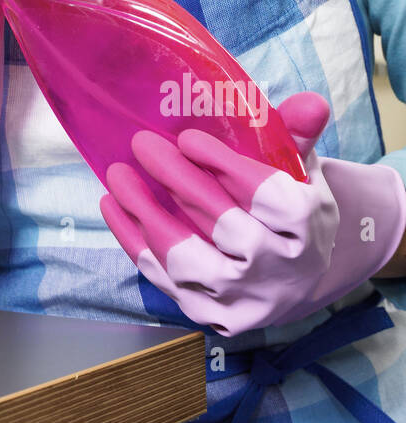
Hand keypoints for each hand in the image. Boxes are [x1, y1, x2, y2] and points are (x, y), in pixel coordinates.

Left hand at [100, 92, 405, 335]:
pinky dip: (133, 242)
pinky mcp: (213, 319)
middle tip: (144, 144)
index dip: (226, 166)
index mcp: (310, 229)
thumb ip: (298, 134)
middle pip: (226, 229)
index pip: (268, 198)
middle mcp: (282, 273)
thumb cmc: (286, 205)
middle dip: (180, 182)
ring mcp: (246, 302)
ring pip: (188, 262)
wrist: (293, 274)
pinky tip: (113, 206)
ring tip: (118, 175)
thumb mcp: (300, 168)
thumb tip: (308, 103)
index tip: (188, 138)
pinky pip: (164, 281)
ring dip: (146, 214)